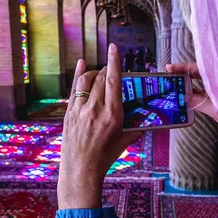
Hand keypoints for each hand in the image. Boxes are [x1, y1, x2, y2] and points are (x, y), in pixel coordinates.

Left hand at [58, 44, 141, 208]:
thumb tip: (147, 118)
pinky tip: (82, 65)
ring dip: (95, 73)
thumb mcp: (125, 141)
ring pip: (86, 80)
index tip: (114, 48)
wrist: (81, 170)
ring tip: (100, 74)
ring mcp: (80, 110)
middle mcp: (95, 109)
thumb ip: (137, 127)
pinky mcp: (69, 113)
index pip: (114, 81)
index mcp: (112, 115)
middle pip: (102, 78)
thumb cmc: (105, 157)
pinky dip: (79, 75)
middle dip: (108, 70)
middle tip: (113, 70)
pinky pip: (74, 89)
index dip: (114, 62)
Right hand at [166, 63, 217, 131]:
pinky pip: (204, 95)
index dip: (183, 68)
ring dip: (188, 87)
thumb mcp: (217, 109)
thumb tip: (183, 96)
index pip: (197, 68)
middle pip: (198, 74)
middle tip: (168, 79)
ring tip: (173, 90)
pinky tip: (186, 100)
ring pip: (201, 85)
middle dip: (183, 76)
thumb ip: (198, 102)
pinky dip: (194, 97)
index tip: (169, 68)